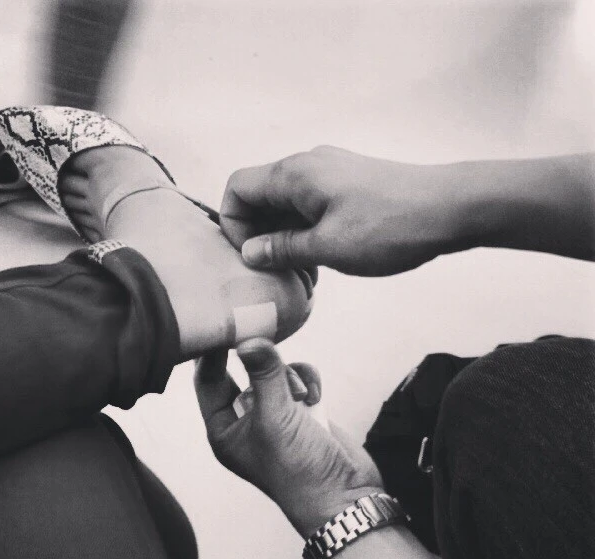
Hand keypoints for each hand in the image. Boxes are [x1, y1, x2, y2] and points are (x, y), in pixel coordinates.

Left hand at [194, 338, 382, 537]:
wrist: (345, 495)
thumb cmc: (299, 469)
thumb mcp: (276, 418)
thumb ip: (263, 374)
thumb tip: (247, 340)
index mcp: (224, 429)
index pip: (208, 381)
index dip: (212, 353)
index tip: (224, 324)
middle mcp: (246, 421)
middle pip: (243, 371)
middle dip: (261, 364)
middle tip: (264, 337)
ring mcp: (276, 415)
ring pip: (275, 372)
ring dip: (290, 376)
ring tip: (302, 397)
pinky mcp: (302, 411)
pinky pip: (298, 380)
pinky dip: (308, 383)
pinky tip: (317, 398)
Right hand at [221, 145, 468, 276]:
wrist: (450, 208)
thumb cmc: (389, 227)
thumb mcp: (327, 247)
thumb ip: (282, 248)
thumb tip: (250, 252)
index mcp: (294, 174)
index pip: (237, 188)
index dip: (233, 224)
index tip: (250, 257)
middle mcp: (307, 164)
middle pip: (260, 195)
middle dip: (259, 234)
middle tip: (277, 270)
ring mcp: (330, 171)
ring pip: (286, 203)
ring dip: (284, 235)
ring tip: (303, 269)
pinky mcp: (348, 182)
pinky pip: (310, 204)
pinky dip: (305, 229)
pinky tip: (322, 255)